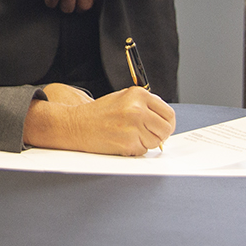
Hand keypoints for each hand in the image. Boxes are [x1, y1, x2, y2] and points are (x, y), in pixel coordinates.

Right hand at [23, 86, 174, 154]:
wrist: (76, 125)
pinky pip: (143, 151)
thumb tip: (164, 121)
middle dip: (158, 135)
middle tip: (144, 134)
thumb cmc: (98, 114)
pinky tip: (122, 141)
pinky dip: (135, 149)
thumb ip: (145, 106)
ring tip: (129, 135)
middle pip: (166, 129)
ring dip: (146, 143)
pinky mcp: (128, 143)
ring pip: (156, 142)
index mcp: (139, 95)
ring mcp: (133, 126)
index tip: (160, 127)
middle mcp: (137, 109)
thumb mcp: (124, 99)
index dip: (166, 123)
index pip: (169, 114)